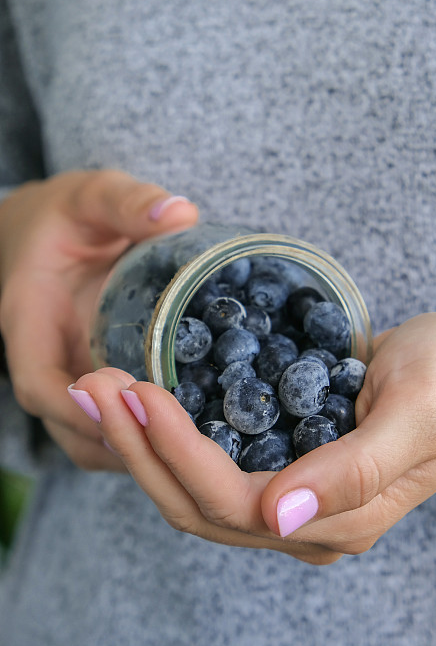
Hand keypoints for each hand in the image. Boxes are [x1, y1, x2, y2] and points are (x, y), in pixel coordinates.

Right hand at [0, 169, 197, 470]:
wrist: (53, 228)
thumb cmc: (66, 213)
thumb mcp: (91, 195)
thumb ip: (127, 201)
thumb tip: (180, 213)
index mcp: (31, 322)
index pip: (39, 384)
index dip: (78, 410)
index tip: (127, 412)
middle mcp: (49, 360)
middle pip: (71, 428)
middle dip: (120, 444)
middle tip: (181, 442)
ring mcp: (74, 374)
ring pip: (94, 436)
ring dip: (137, 450)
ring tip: (194, 447)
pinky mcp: (99, 376)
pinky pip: (117, 420)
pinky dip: (146, 434)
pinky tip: (194, 429)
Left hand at [67, 313, 435, 561]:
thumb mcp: (420, 410)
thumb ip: (357, 468)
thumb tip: (279, 515)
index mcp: (343, 516)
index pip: (235, 503)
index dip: (177, 454)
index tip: (136, 391)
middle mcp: (308, 518)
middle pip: (199, 504)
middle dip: (139, 448)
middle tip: (93, 383)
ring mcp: (293, 494)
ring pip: (196, 490)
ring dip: (143, 442)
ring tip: (101, 386)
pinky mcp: (284, 462)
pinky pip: (213, 461)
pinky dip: (170, 434)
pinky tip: (142, 396)